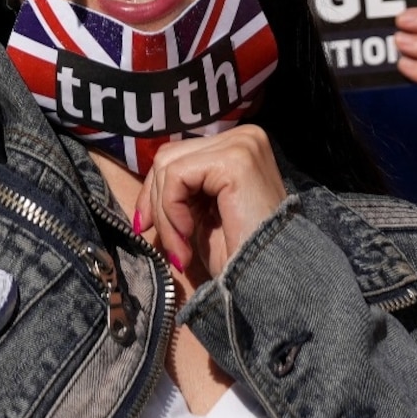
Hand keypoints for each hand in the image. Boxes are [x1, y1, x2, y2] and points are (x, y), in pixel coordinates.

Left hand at [133, 123, 287, 283]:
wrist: (270, 281)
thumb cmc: (240, 254)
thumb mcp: (202, 213)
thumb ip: (182, 189)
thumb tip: (147, 185)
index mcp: (238, 146)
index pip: (179, 154)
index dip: (154, 192)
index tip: (145, 227)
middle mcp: (243, 136)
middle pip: (170, 156)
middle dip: (157, 204)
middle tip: (170, 248)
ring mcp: (241, 143)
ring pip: (169, 166)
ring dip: (164, 215)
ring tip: (180, 250)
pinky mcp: (234, 159)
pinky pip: (177, 177)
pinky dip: (171, 211)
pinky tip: (188, 237)